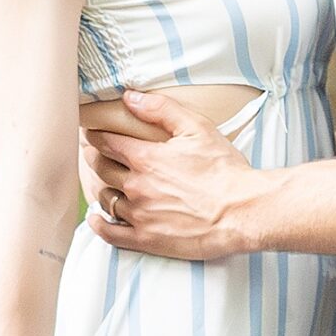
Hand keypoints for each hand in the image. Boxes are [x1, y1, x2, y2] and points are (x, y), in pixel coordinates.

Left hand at [84, 87, 257, 259]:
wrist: (242, 212)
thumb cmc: (224, 170)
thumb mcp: (197, 128)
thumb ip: (161, 109)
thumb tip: (129, 97)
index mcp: (145, 158)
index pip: (106, 142)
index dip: (96, 135)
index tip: (93, 133)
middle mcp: (136, 186)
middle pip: (101, 169)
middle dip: (95, 158)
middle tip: (94, 154)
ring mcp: (139, 215)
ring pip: (105, 198)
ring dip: (102, 187)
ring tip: (105, 182)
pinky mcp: (146, 239)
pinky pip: (110, 233)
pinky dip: (98, 224)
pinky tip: (96, 218)